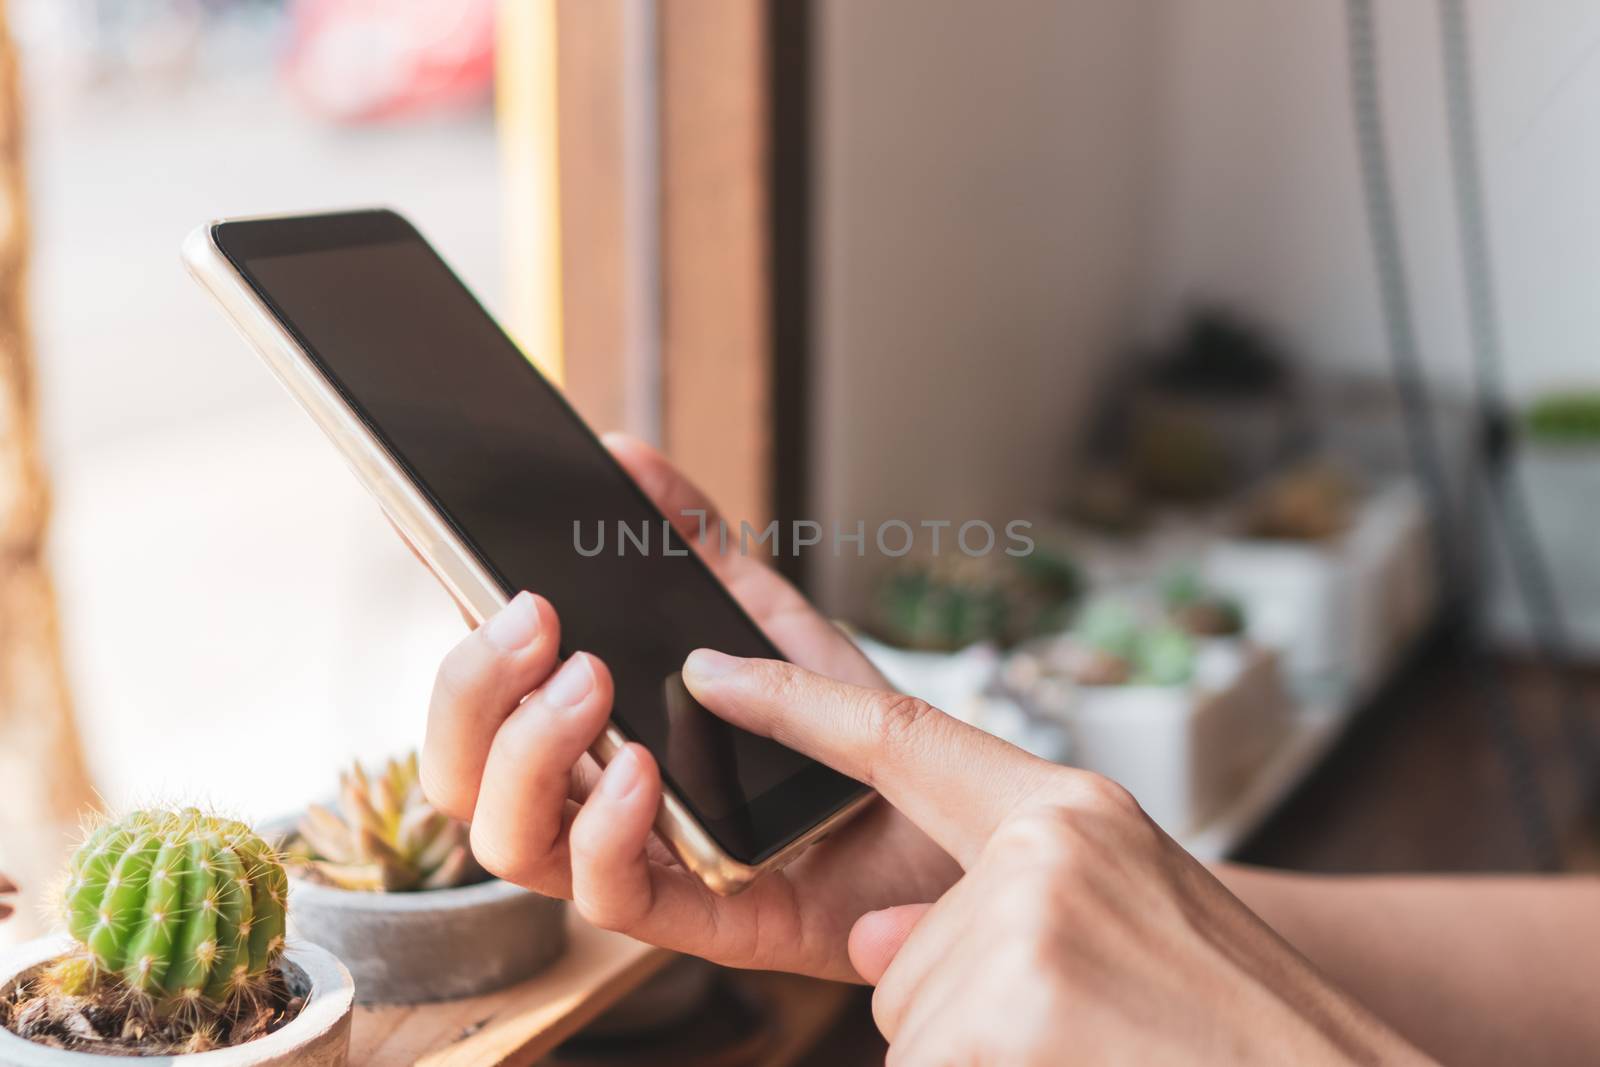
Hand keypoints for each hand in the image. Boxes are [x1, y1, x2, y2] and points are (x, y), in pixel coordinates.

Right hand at [420, 434, 958, 981]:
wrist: (949, 814)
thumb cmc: (853, 733)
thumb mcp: (773, 619)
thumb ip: (698, 545)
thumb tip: (627, 453)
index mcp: (598, 736)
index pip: (485, 705)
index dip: (452, 645)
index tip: (450, 560)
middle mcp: (597, 802)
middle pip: (465, 773)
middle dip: (471, 689)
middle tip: (532, 617)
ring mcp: (641, 862)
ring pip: (509, 840)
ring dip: (527, 752)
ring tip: (586, 678)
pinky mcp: (696, 917)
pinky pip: (610, 898)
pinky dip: (606, 828)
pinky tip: (640, 766)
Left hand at [685, 655, 1433, 1064]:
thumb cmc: (1230, 1018)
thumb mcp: (1122, 918)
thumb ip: (998, 903)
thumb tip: (869, 942)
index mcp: (1069, 812)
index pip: (899, 734)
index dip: (791, 701)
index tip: (709, 666)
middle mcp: (1042, 856)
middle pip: (898, 954)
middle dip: (955, 1013)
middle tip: (1080, 1029)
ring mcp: (1022, 940)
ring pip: (912, 1023)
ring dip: (983, 1058)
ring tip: (1093, 1056)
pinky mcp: (1000, 1026)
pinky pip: (924, 1066)